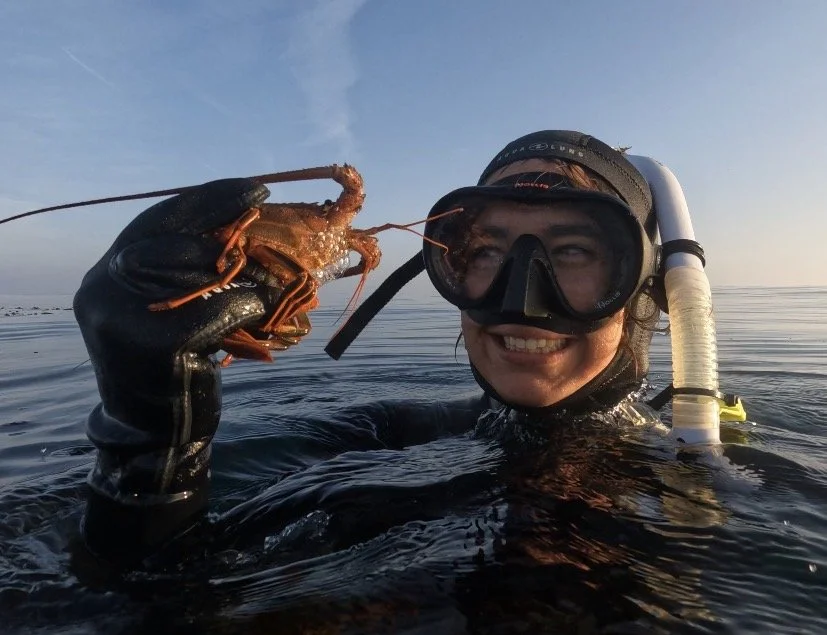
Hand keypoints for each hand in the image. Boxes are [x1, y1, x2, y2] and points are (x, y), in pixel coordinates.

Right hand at [72, 178, 286, 559]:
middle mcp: (101, 288)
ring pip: (194, 273)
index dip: (209, 199)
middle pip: (173, 241)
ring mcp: (118, 316)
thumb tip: (245, 226)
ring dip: (245, 273)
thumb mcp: (171, 306)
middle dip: (228, 232)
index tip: (256, 189)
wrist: (154, 434)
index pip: (159, 219)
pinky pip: (210, 311)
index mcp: (107, 271)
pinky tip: (264, 310)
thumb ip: (189, 268)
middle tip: (269, 226)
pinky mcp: (148, 345)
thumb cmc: (174, 364)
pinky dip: (244, 307)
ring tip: (276, 276)